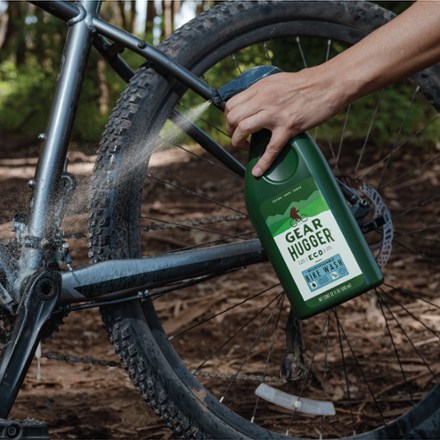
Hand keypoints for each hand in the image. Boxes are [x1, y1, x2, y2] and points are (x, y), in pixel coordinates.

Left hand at [225, 68, 347, 176]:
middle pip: (233, 117)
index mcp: (260, 88)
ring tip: (244, 147)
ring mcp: (275, 113)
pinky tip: (258, 171)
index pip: (231, 104)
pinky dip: (263, 163)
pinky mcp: (289, 126)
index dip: (228, 117)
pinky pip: (271, 148)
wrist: (329, 84)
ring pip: (243, 129)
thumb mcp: (277, 82)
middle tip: (237, 137)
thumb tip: (251, 104)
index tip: (233, 125)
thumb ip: (262, 93)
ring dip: (238, 142)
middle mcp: (264, 99)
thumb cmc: (306, 83)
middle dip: (230, 131)